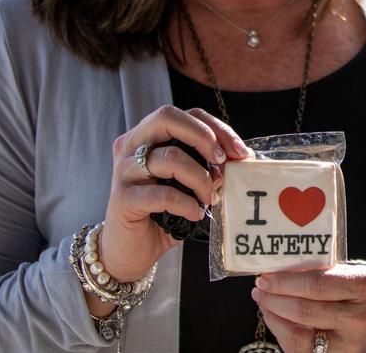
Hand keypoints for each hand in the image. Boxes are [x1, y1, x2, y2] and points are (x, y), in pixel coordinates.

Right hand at [100, 105, 248, 284]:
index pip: (188, 115)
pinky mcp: (122, 198)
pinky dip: (186, 203)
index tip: (240, 152)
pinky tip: (195, 213)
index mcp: (149, 134)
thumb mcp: (190, 184)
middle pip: (167, 117)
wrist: (130, 250)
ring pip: (170, 157)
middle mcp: (131, 145)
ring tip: (210, 197)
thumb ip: (211, 166)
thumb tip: (242, 157)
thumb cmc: (163, 212)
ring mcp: (124, 170)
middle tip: (221, 163)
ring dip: (200, 178)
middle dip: (204, 137)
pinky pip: (162, 193)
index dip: (217, 128)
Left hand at [254, 262, 365, 352]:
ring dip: (274, 316)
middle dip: (275, 298)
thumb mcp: (347, 273)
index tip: (267, 275)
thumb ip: (319, 272)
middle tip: (260, 287)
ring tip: (264, 301)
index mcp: (365, 288)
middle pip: (305, 310)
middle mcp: (359, 319)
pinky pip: (297, 350)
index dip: (286, 281)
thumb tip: (278, 271)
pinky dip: (281, 332)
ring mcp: (347, 344)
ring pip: (298, 336)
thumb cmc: (355, 290)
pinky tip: (275, 317)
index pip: (317, 285)